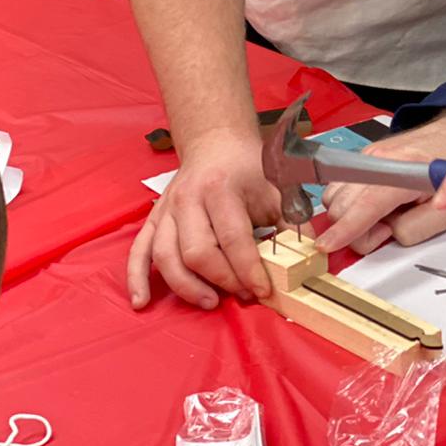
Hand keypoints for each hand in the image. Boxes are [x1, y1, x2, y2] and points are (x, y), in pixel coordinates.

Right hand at [127, 128, 282, 308]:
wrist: (216, 143)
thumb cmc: (248, 169)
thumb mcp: (275, 188)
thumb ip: (291, 224)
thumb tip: (308, 259)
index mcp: (221, 189)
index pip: (233, 238)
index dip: (248, 270)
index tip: (263, 291)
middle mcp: (188, 199)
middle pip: (197, 251)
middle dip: (222, 280)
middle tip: (243, 295)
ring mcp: (166, 210)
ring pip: (166, 256)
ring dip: (187, 287)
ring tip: (210, 302)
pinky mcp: (153, 219)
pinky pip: (139, 251)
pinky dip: (137, 278)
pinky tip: (141, 302)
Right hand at [316, 110, 445, 254]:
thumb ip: (414, 229)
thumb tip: (388, 233)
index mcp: (403, 172)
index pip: (366, 206)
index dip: (345, 229)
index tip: (328, 245)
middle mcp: (379, 158)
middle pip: (342, 206)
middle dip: (358, 231)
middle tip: (388, 229)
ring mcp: (368, 155)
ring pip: (334, 197)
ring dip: (351, 217)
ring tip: (384, 215)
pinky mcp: (363, 156)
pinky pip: (340, 187)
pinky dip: (350, 204)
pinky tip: (376, 204)